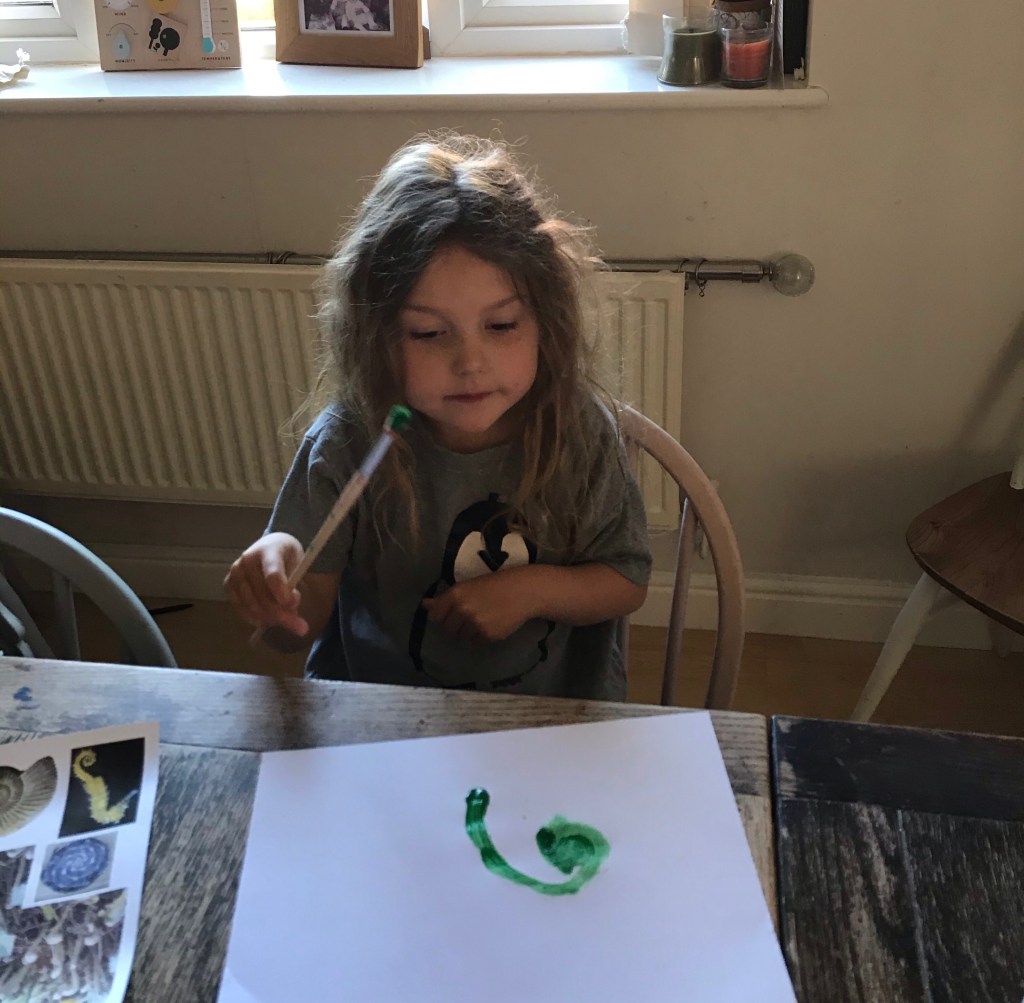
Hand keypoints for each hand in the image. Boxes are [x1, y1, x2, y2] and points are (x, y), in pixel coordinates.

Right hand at [224, 533, 308, 635]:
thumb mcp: (298, 564)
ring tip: (287, 622)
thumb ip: (294, 584)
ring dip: (270, 618)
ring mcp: (235, 572)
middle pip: (262, 594)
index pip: (272, 574)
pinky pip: (240, 607)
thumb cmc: (287, 556)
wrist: (270, 546)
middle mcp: (247, 560)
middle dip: (282, 614)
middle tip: (301, 627)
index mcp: (268, 551)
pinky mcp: (228, 584)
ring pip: (251, 604)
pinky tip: (268, 622)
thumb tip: (289, 608)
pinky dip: (255, 618)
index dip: (281, 591)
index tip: (291, 605)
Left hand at [421, 569, 539, 644]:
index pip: (435, 616)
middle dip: (455, 628)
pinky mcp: (487, 635)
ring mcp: (474, 624)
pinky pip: (475, 644)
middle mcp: (462, 609)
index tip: (450, 616)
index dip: (441, 618)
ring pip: (461, 638)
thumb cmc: (494, 586)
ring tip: (482, 622)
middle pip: (447, 630)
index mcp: (455, 594)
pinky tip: (490, 627)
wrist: (523, 591)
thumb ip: (446, 599)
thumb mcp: (468, 587)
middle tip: (468, 620)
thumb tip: (424, 605)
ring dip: (468, 634)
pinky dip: (481, 639)